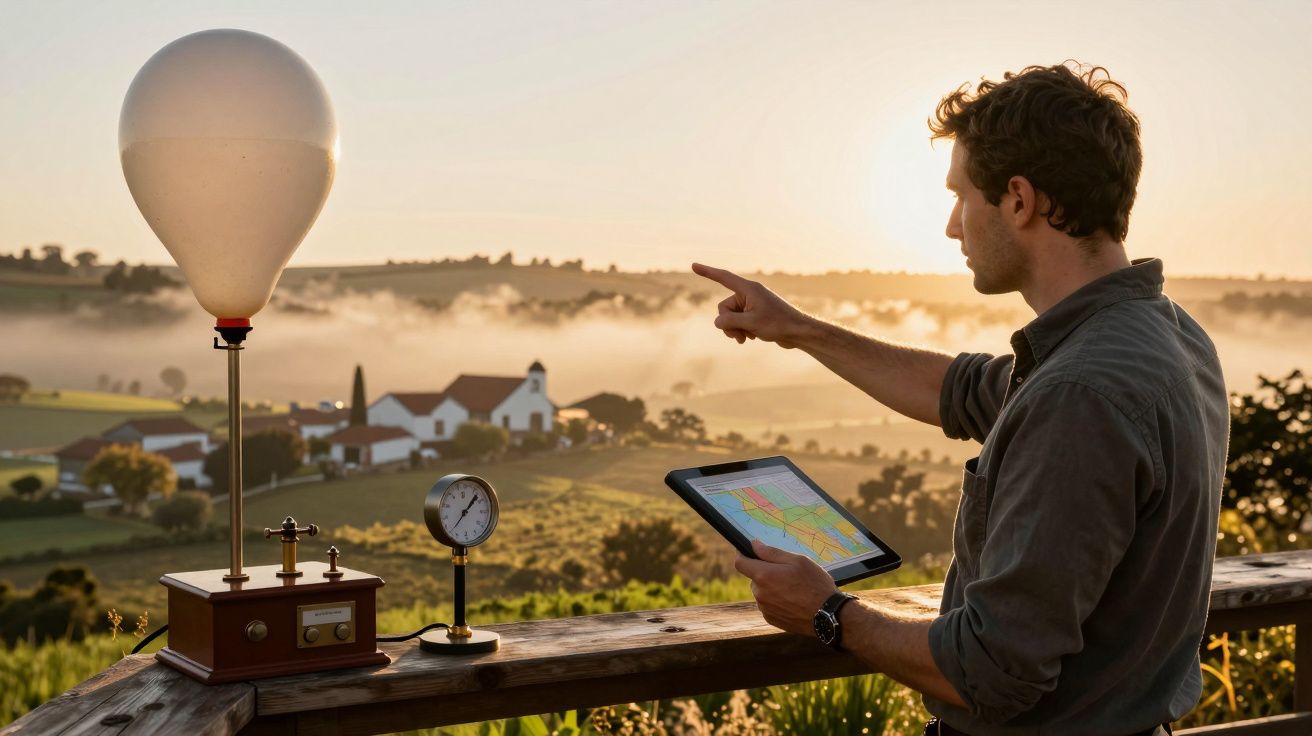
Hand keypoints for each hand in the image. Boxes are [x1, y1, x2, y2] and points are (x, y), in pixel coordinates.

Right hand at [691, 263, 812, 347]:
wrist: (798, 332)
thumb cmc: (778, 324)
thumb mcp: (750, 323)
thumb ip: (728, 321)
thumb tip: (718, 322)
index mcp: (749, 289)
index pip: (723, 278)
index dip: (707, 272)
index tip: (693, 265)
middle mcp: (749, 294)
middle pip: (724, 307)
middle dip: (728, 323)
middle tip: (739, 335)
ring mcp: (752, 304)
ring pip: (730, 317)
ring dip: (735, 329)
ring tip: (746, 338)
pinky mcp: (755, 314)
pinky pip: (739, 322)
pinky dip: (742, 330)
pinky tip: (751, 337)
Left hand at [734, 539, 838, 635]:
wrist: (828, 615)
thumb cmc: (815, 584)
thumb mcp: (798, 561)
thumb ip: (772, 552)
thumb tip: (754, 545)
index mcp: (764, 575)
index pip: (740, 563)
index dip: (743, 555)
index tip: (749, 552)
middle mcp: (760, 593)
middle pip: (754, 578)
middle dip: (765, 573)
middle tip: (786, 573)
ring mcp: (765, 608)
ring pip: (762, 592)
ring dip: (771, 588)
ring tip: (794, 589)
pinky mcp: (771, 619)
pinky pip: (768, 605)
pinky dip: (776, 601)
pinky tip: (793, 601)